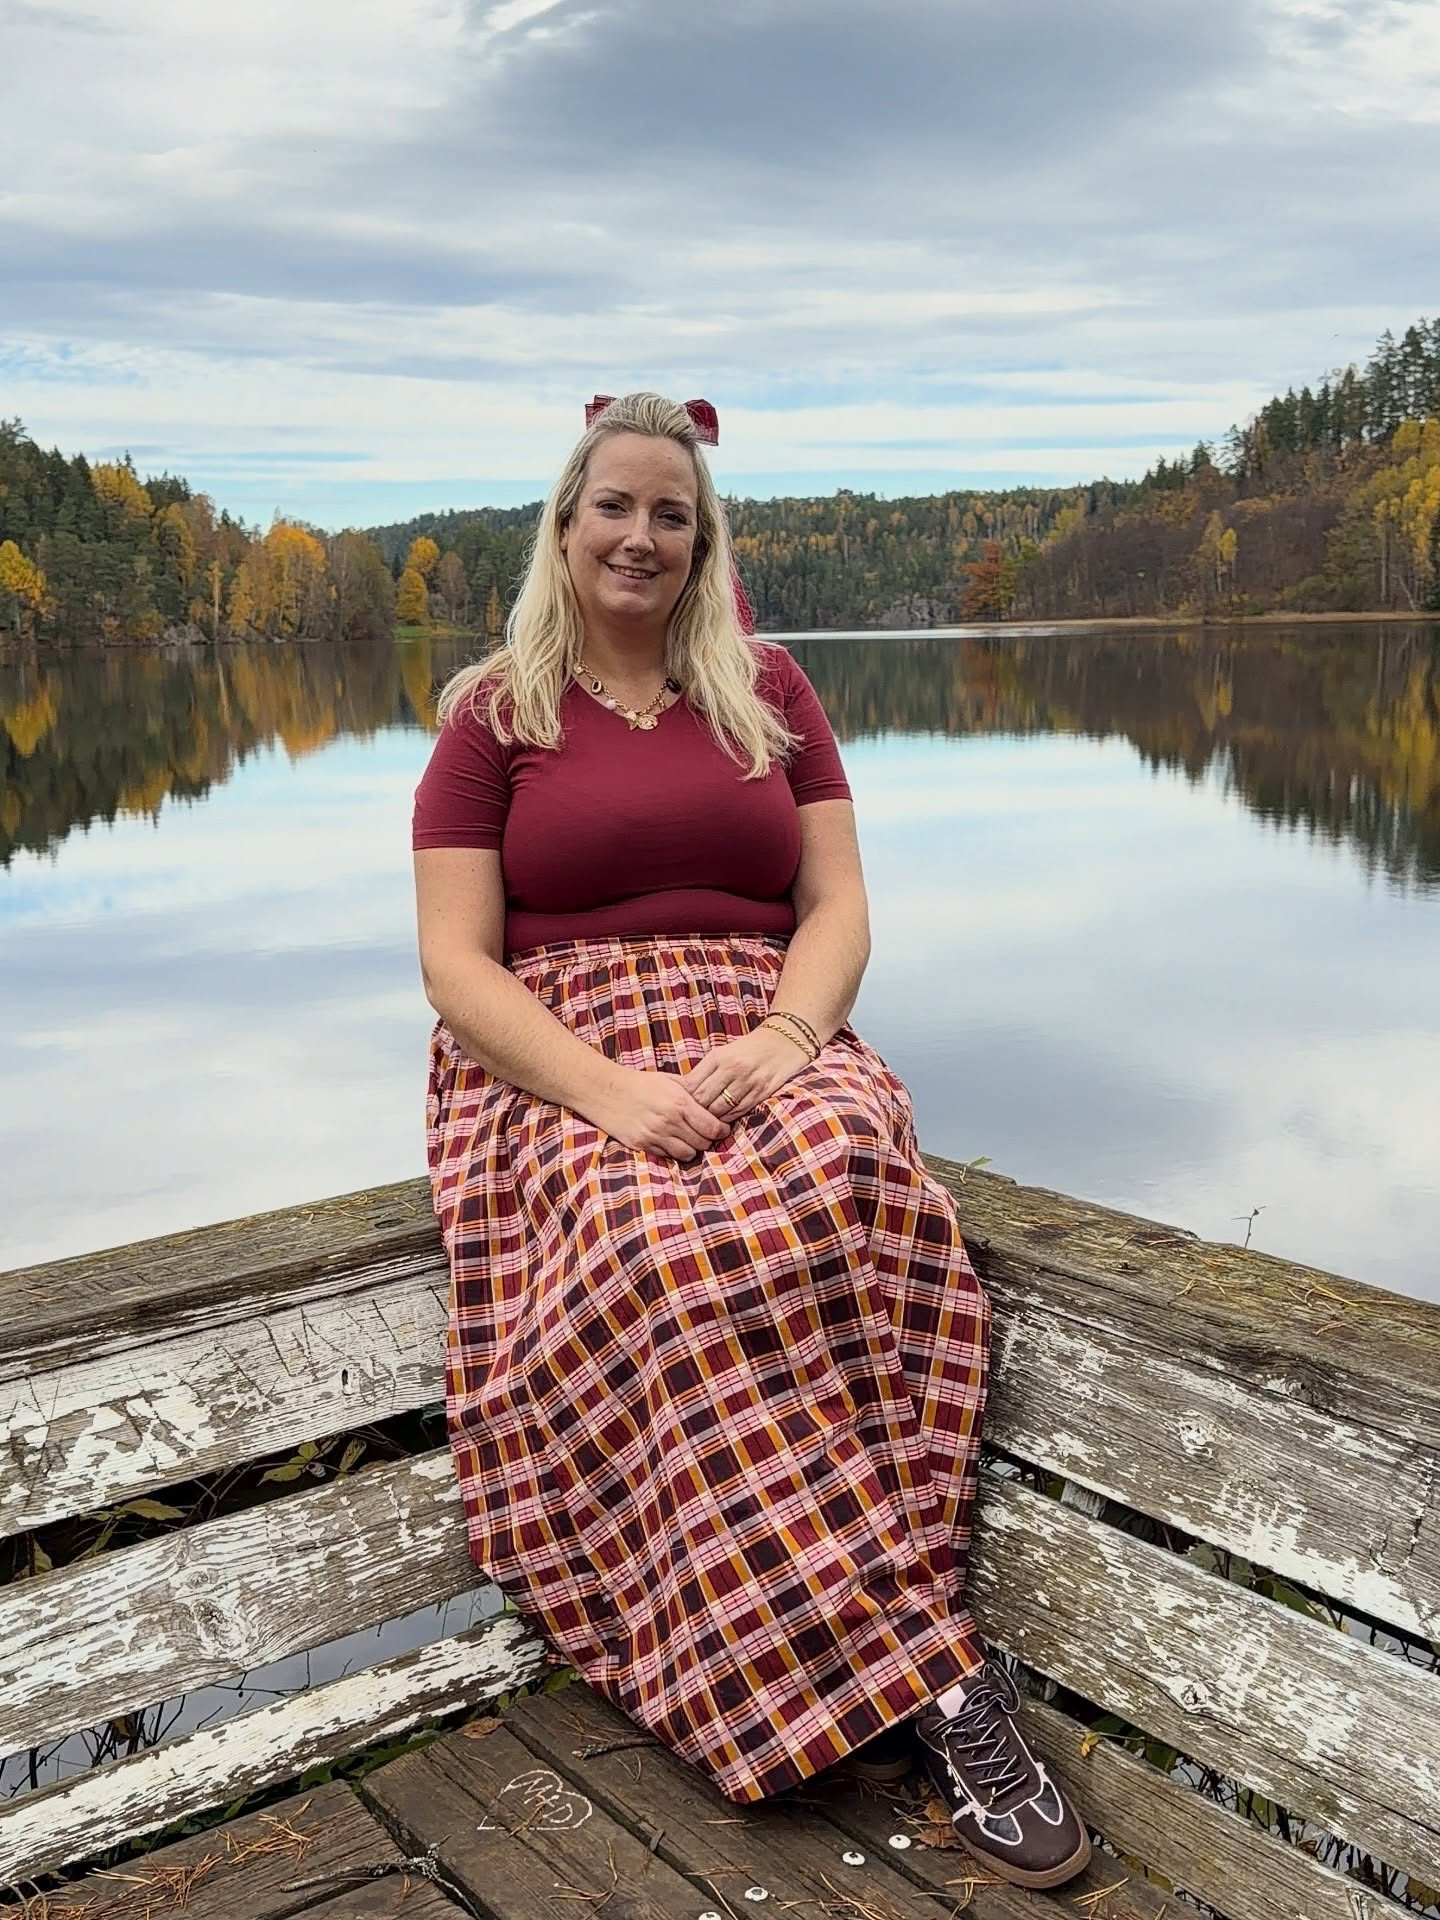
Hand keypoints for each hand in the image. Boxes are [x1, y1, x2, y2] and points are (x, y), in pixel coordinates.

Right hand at [589, 1064, 732, 1161]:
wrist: (605, 1090)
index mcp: (679, 1102)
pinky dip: (672, 1151)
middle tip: (704, 1134)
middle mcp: (669, 1121)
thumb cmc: (639, 1083)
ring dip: (691, 1148)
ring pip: (688, 1154)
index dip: (721, 1130)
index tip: (721, 1129)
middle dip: (707, 1140)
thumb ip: (691, 1092)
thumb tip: (712, 1101)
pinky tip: (669, 1140)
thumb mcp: (668, 1080)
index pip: (712, 1127)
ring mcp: (655, 1135)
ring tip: (687, 1139)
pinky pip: (668, 1156)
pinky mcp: (642, 1145)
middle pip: (703, 1143)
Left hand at [683, 1025, 809, 1121]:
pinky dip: (729, 1118)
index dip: (684, 1099)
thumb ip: (704, 1071)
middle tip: (694, 1116)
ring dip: (712, 1117)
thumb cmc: (748, 1049)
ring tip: (710, 1119)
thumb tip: (683, 1092)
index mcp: (718, 1057)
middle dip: (697, 1111)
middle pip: (703, 1100)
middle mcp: (732, 1068)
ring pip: (719, 1110)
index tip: (683, 1105)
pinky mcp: (762, 1092)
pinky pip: (738, 1112)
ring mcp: (748, 1081)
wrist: (783, 1042)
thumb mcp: (722, 1053)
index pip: (691, 1085)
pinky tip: (726, 1117)